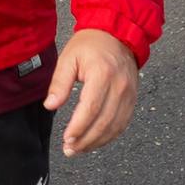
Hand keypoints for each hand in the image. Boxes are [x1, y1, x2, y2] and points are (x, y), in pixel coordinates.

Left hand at [44, 30, 138, 156]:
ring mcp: (129, 93)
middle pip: (104, 121)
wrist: (117, 34)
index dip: (79, 127)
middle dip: (86, 140)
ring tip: (79, 149)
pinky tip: (95, 141)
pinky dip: (109, 136)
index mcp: (102, 73)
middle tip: (70, 149)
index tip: (66, 139)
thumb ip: (59, 83)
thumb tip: (50, 105)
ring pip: (115, 126)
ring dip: (97, 142)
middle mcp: (120, 85)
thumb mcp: (68, 58)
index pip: (91, 108)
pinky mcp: (133, 99)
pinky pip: (123, 123)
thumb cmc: (90, 45)